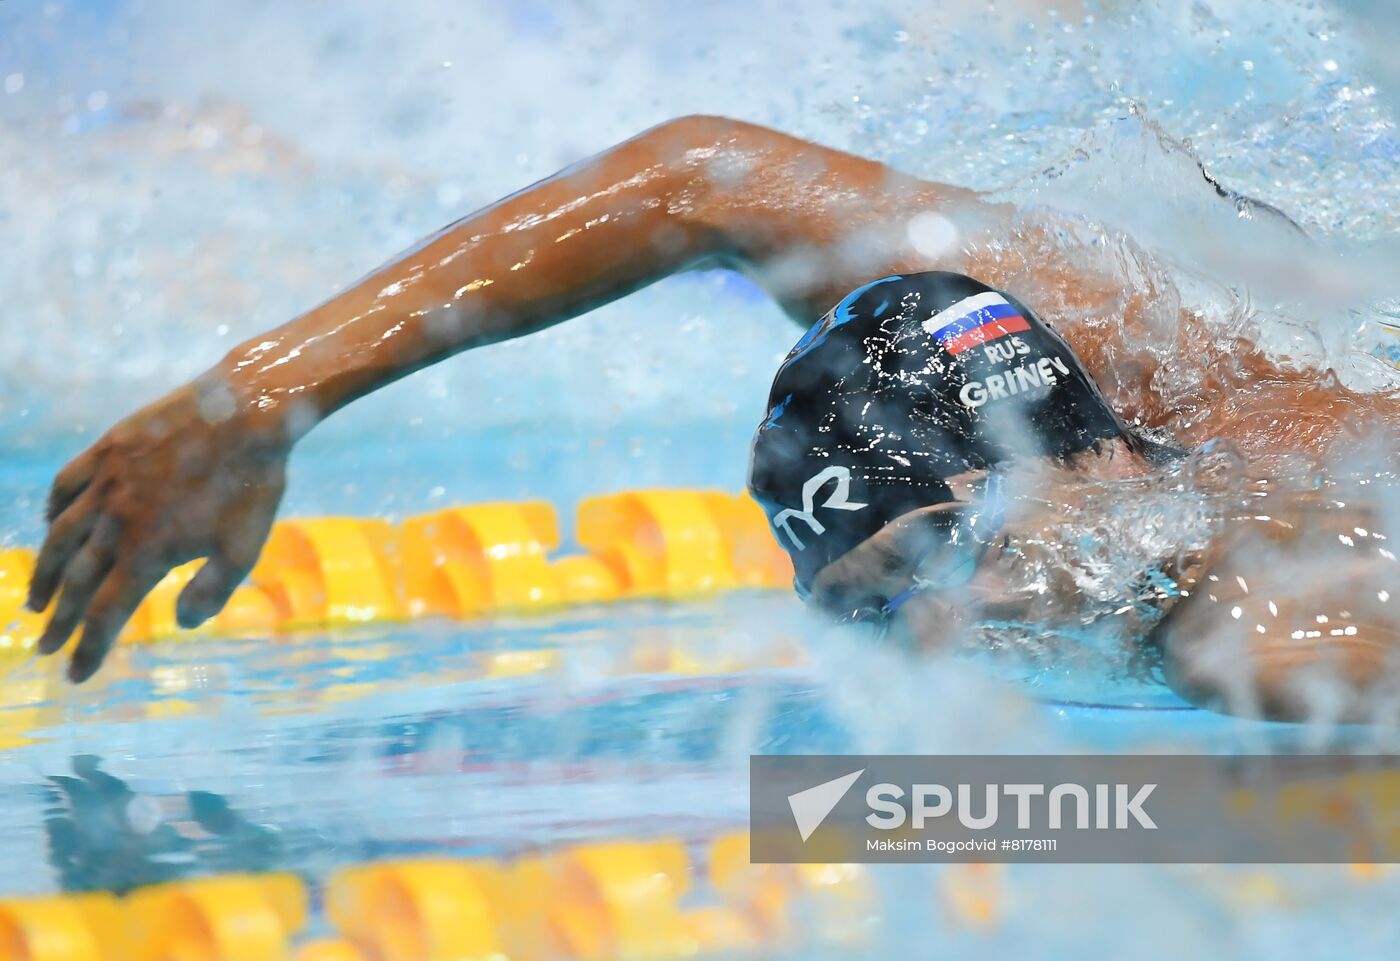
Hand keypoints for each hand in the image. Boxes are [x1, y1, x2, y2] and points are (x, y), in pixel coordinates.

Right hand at [26, 379, 287, 681]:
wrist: (248, 410)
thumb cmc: (253, 483)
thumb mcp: (246, 548)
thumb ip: (212, 591)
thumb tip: (181, 624)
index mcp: (148, 550)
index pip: (107, 613)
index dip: (89, 647)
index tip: (76, 675)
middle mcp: (116, 519)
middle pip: (76, 581)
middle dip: (60, 621)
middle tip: (44, 646)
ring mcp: (106, 481)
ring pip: (60, 536)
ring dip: (46, 573)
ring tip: (38, 601)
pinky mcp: (108, 449)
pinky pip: (67, 485)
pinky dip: (53, 511)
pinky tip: (50, 525)